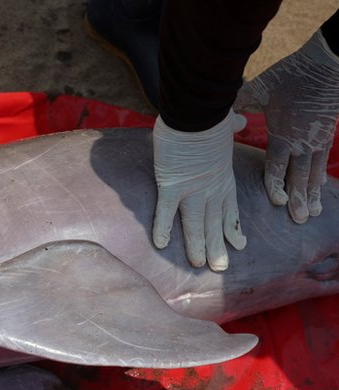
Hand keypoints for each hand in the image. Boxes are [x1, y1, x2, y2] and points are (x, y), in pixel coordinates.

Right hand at [152, 111, 247, 271]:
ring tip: (200, 264)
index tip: (238, 245)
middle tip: (220, 267)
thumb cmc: (209, 115)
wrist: (197, 111)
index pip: (229, 209)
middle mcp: (211, 188)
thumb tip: (238, 119)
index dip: (232, 229)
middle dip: (218, 247)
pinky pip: (166, 211)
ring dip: (198, 246)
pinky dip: (163, 228)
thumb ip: (231, 126)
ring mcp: (192, 189)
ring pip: (196, 224)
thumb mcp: (225, 124)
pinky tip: (160, 244)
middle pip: (215, 223)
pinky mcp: (171, 185)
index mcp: (223, 176)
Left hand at [235, 30, 338, 223]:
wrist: (327, 63)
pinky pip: (324, 160)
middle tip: (299, 218)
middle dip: (298, 198)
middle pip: (299, 175)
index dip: (277, 185)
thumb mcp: (260, 88)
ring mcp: (317, 138)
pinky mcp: (327, 133)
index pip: (278, 166)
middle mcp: (302, 141)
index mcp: (283, 133)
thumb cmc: (291, 75)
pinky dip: (321, 176)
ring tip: (311, 212)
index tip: (277, 202)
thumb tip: (219, 112)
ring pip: (314, 172)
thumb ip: (239, 104)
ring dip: (312, 192)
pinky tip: (320, 188)